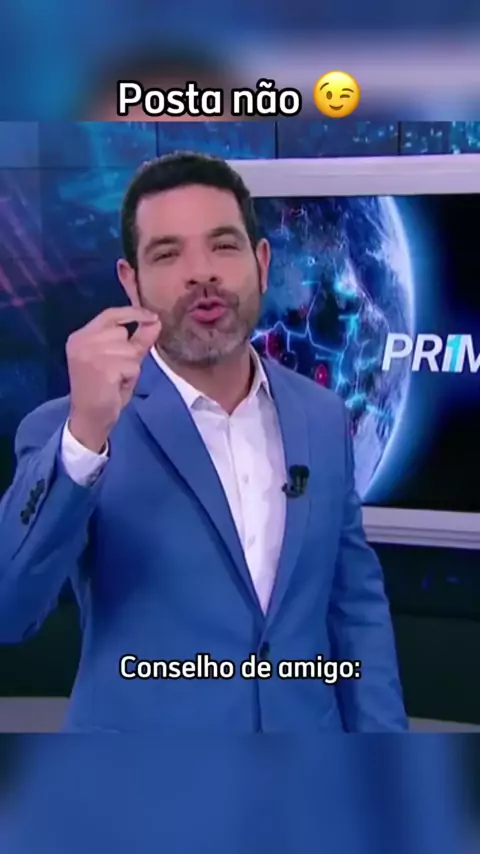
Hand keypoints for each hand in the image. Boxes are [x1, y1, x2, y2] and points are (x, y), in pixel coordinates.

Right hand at [67, 306, 160, 451]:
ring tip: (116, 379)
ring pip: (130, 350)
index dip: (133, 313)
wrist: (90, 417)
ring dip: (130, 366)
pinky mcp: (103, 368)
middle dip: (128, 351)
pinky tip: (117, 386)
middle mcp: (82, 341)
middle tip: (117, 370)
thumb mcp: (120, 359)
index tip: (152, 317)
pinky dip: (130, 377)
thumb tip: (156, 321)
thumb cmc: (104, 389)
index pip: (110, 314)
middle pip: (122, 332)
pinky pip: (132, 365)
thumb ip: (137, 339)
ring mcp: (91, 354)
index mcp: (81, 336)